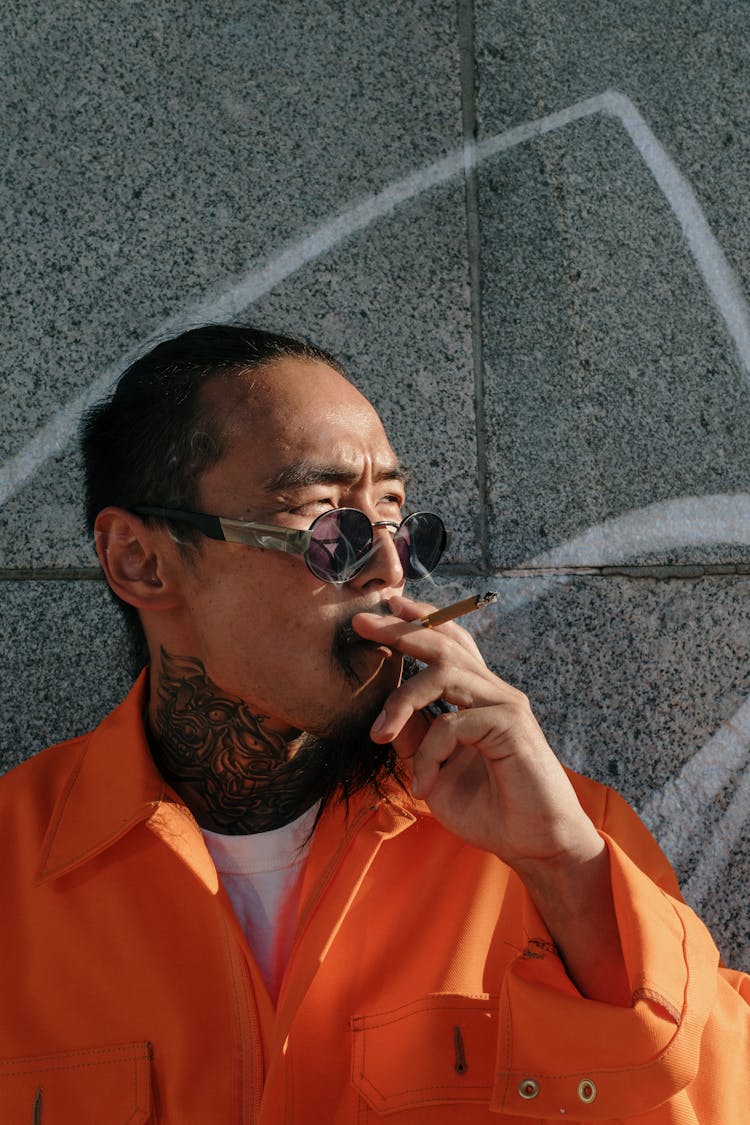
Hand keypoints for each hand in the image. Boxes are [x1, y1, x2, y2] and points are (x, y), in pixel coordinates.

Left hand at [353, 593, 601, 867]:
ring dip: (402, 701)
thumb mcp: (434, 769)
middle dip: (400, 629)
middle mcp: (494, 692)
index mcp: (478, 697)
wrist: (533, 845)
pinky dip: (428, 755)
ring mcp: (505, 705)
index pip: (450, 643)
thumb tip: (385, 713)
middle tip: (362, 622)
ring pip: (443, 673)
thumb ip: (414, 738)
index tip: (386, 607)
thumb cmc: (489, 810)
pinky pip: (451, 724)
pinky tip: (423, 786)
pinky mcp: (511, 725)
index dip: (420, 620)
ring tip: (378, 734)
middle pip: (445, 642)